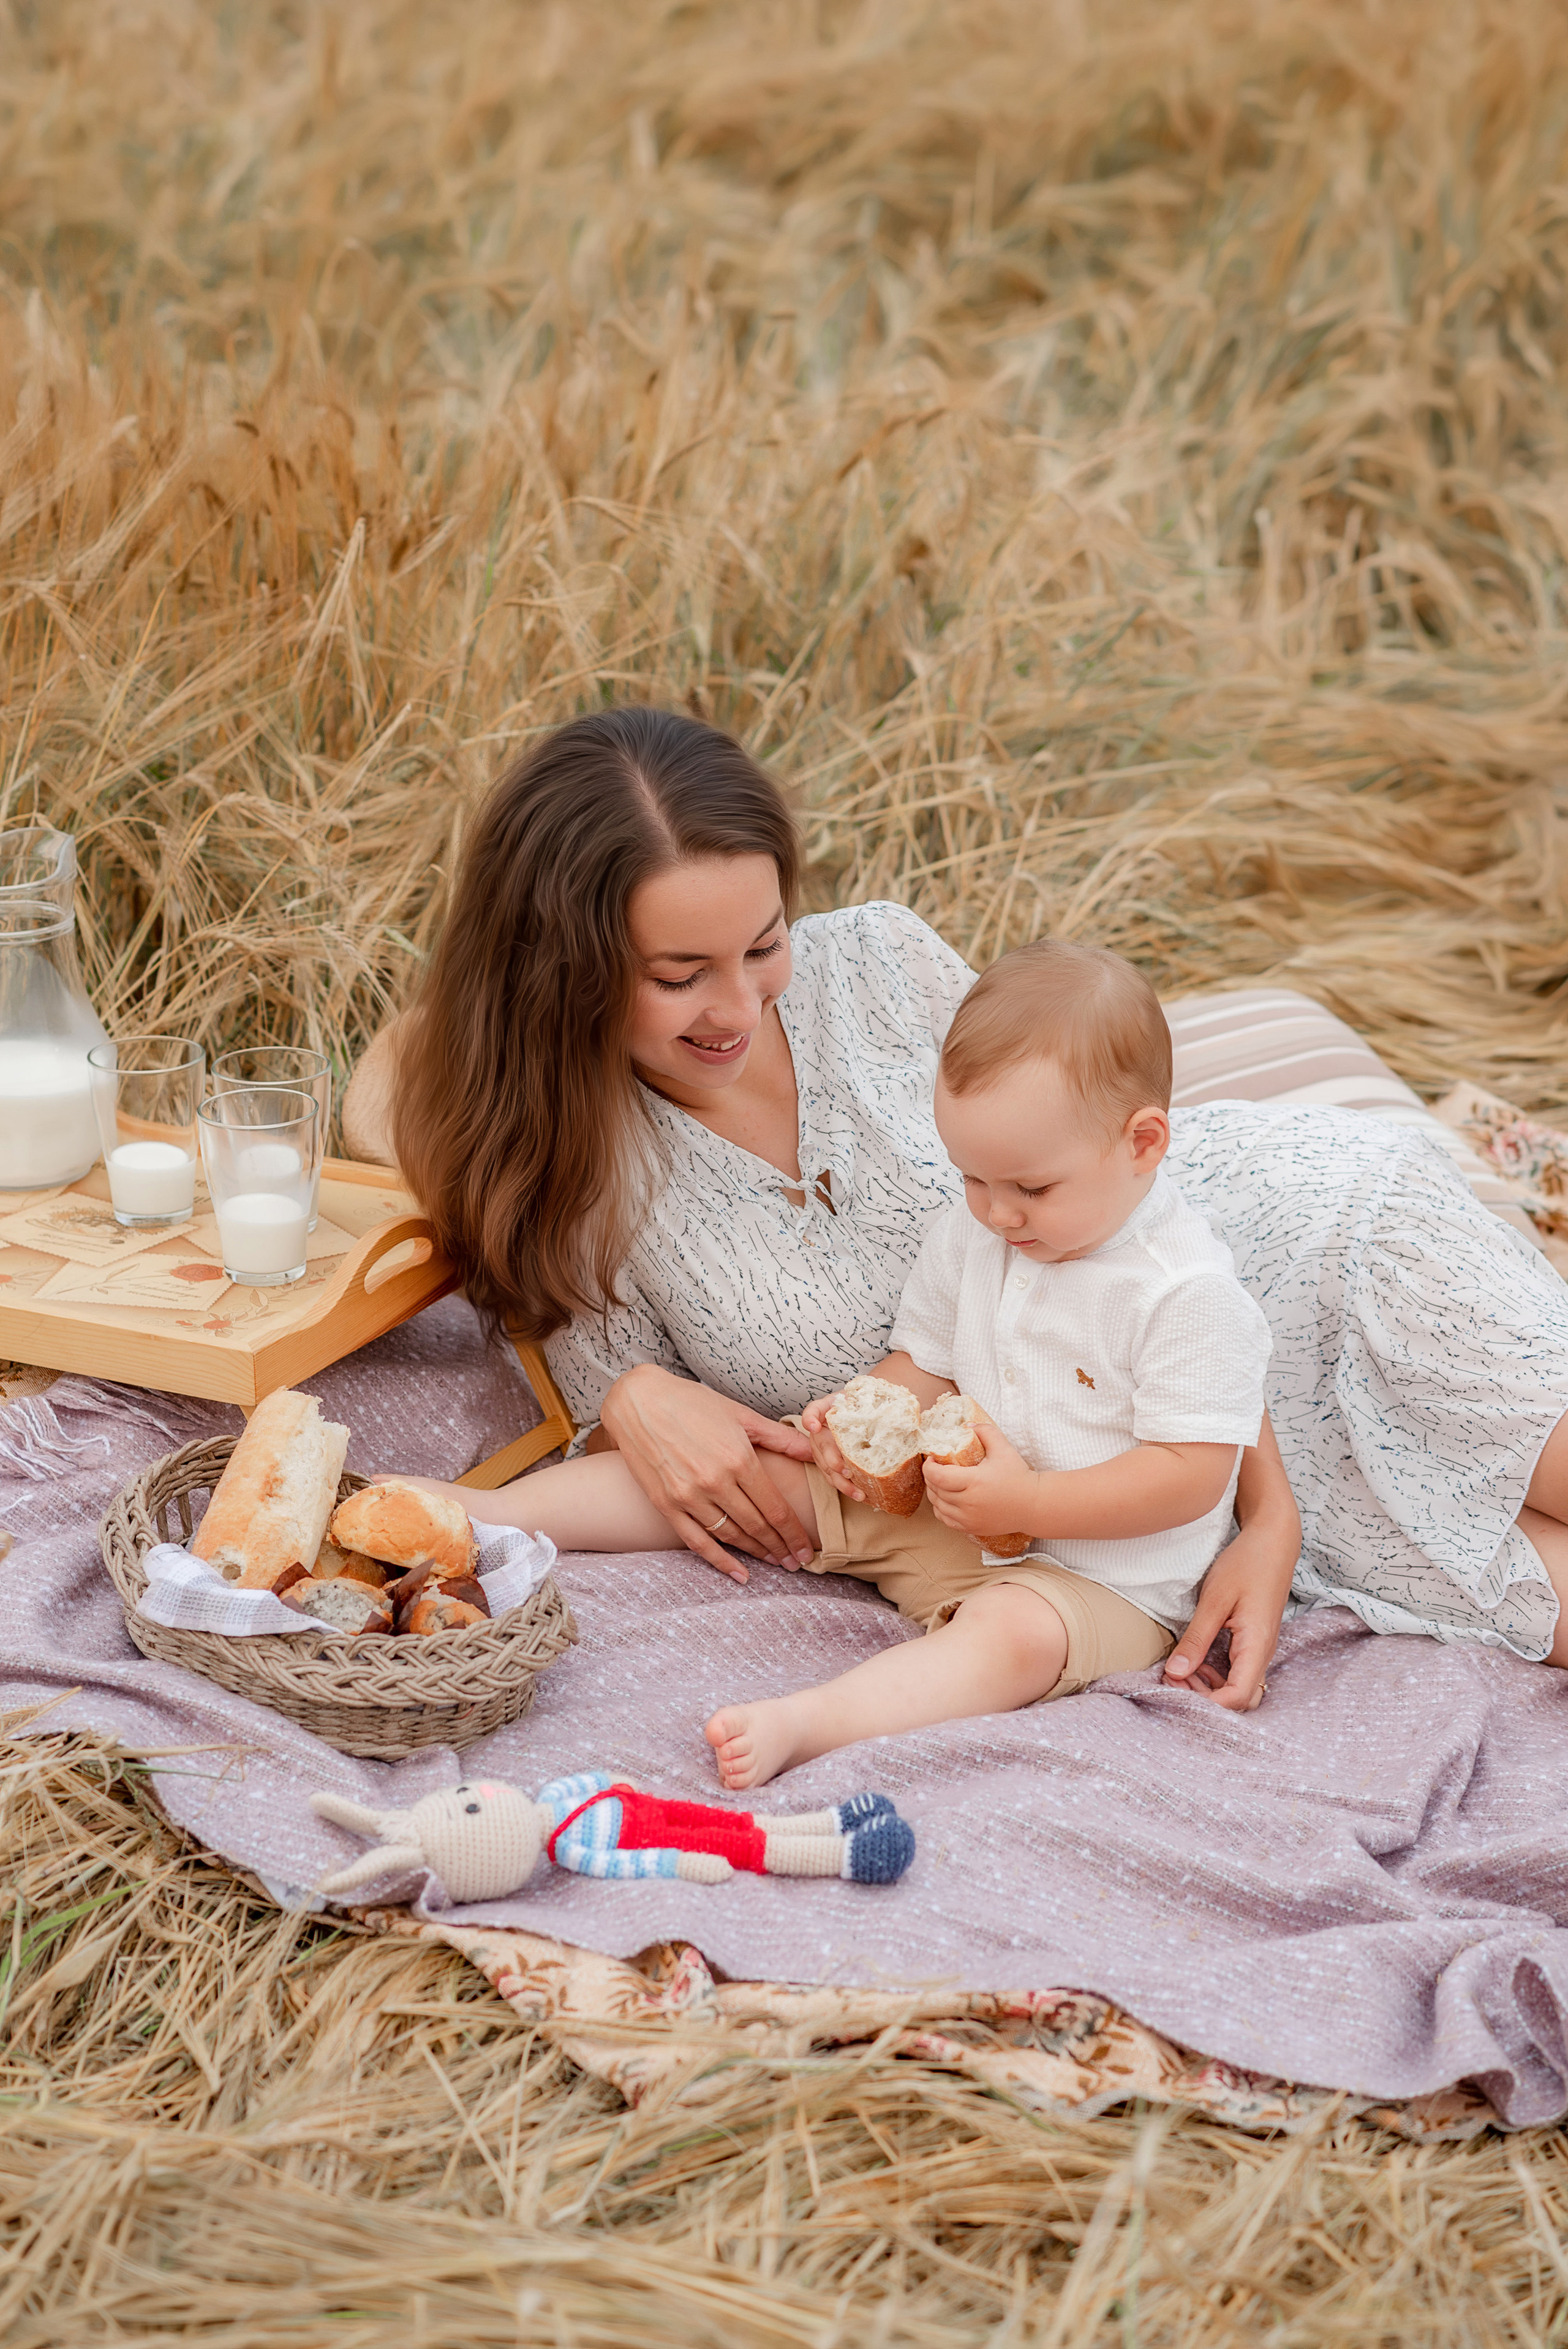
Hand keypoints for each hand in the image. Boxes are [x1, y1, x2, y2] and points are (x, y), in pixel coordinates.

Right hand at [598, 1364, 814, 1583]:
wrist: (638, 1401)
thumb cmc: (692, 1403)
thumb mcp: (741, 1414)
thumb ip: (780, 1438)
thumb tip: (815, 1451)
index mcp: (738, 1458)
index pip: (775, 1509)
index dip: (794, 1534)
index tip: (806, 1549)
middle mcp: (715, 1481)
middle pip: (756, 1526)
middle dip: (780, 1547)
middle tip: (795, 1562)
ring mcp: (688, 1496)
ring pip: (730, 1536)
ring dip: (755, 1553)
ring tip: (773, 1561)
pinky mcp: (665, 1504)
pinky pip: (697, 1541)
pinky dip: (720, 1561)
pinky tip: (739, 1574)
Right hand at [801, 1392, 865, 1502]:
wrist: (863, 1413)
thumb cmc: (859, 1404)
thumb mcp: (858, 1396)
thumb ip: (857, 1398)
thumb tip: (870, 1408)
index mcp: (823, 1412)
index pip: (812, 1412)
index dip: (810, 1419)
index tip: (814, 1425)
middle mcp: (818, 1433)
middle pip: (821, 1448)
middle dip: (833, 1462)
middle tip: (846, 1471)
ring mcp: (822, 1451)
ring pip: (827, 1469)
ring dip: (842, 1483)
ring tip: (858, 1492)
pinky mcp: (829, 1465)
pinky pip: (834, 1478)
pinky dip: (846, 1488)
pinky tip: (861, 1495)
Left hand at [921, 1421, 1040, 1543]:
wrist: (1033, 1505)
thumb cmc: (1018, 1476)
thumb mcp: (1004, 1449)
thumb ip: (986, 1432)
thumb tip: (967, 1425)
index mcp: (975, 1482)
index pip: (938, 1477)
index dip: (928, 1467)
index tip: (931, 1458)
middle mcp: (969, 1503)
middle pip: (936, 1491)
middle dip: (930, 1477)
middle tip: (934, 1467)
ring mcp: (970, 1519)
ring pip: (938, 1506)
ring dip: (934, 1493)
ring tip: (939, 1482)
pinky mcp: (972, 1528)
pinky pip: (946, 1520)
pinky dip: (941, 1509)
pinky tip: (945, 1499)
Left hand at [1162, 1514, 1293, 1710]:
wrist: (1273, 1543)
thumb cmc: (1246, 1565)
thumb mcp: (1214, 1600)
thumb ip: (1196, 1639)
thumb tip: (1174, 1673)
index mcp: (1256, 1646)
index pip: (1238, 1697)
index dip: (1206, 1703)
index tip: (1174, 1687)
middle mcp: (1263, 1655)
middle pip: (1240, 1700)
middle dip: (1205, 1699)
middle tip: (1171, 1679)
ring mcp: (1260, 1651)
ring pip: (1237, 1688)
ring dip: (1207, 1687)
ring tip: (1178, 1669)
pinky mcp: (1254, 1644)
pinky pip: (1237, 1672)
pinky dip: (1213, 1674)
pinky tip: (1193, 1659)